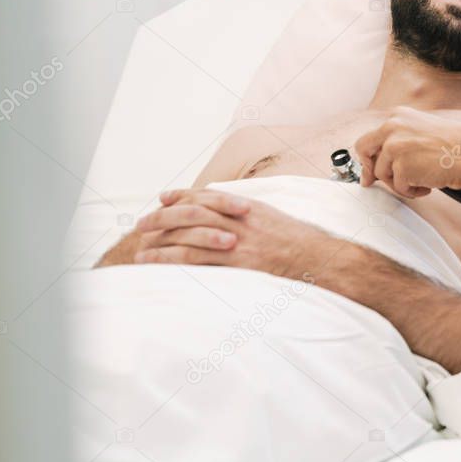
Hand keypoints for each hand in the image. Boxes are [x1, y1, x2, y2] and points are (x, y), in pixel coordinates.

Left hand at [133, 188, 328, 279]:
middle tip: (142, 224)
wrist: (318, 259)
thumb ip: (247, 213)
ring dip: (162, 243)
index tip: (162, 198)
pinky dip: (175, 262)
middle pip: (190, 214)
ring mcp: (237, 242)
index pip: (205, 196)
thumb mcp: (273, 217)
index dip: (181, 196)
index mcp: (246, 207)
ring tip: (143, 250)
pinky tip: (161, 265)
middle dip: (162, 218)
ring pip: (189, 237)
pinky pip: (200, 261)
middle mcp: (239, 221)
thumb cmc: (298, 241)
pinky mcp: (238, 264)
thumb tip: (225, 210)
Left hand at [354, 106, 460, 197]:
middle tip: (372, 182)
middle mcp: (392, 127)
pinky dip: (413, 191)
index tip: (368, 168)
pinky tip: (428, 184)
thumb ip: (400, 141)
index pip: (371, 136)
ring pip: (383, 174)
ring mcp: (394, 147)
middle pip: (363, 150)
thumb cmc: (458, 144)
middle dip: (368, 169)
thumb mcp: (423, 131)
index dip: (368, 156)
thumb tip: (383, 162)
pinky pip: (399, 187)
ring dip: (400, 183)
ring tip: (422, 181)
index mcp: (398, 116)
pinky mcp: (401, 167)